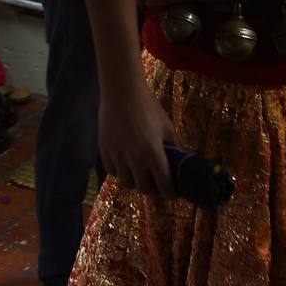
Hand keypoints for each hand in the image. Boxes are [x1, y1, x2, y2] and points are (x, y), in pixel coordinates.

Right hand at [98, 80, 178, 198]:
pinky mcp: (105, 151)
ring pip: (126, 183)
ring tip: (140, 176)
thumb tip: (180, 161)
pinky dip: (120, 173)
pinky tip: (126, 166)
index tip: (172, 194)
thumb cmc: (148, 106)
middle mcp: (135, 158)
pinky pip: (112, 172)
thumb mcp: (167, 126)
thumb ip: (174, 146)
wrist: (122, 91)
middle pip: (144, 189)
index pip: (164, 184)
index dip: (169, 193)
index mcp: (154, 153)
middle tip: (156, 186)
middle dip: (153, 190)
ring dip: (135, 182)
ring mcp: (118, 156)